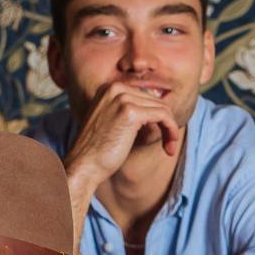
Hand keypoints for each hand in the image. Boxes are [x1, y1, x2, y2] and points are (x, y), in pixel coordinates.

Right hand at [63, 81, 184, 193]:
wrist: (83, 165)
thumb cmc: (97, 151)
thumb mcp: (112, 124)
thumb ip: (129, 112)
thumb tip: (159, 109)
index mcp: (109, 88)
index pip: (145, 96)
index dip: (157, 116)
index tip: (162, 136)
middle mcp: (114, 88)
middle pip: (155, 101)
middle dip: (166, 123)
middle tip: (169, 145)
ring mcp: (121, 98)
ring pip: (162, 108)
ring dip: (170, 129)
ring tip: (169, 148)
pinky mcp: (130, 111)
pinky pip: (163, 116)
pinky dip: (171, 131)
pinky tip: (169, 147)